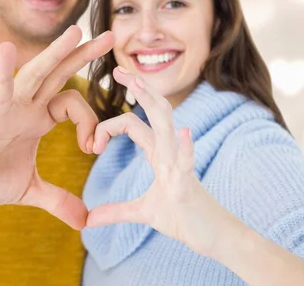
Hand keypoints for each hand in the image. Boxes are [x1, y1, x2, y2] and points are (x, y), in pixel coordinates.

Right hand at [0, 26, 113, 229]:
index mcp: (39, 118)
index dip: (91, 122)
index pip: (75, 104)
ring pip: (38, 73)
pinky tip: (7, 49)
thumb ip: (59, 201)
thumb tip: (85, 222)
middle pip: (61, 74)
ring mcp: (10, 106)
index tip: (93, 149)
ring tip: (77, 31)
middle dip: (85, 55)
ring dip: (57, 52)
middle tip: (111, 37)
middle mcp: (28, 106)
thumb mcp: (30, 190)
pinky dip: (3, 70)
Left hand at [86, 66, 234, 255]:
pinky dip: (186, 148)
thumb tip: (88, 220)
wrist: (215, 237)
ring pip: (167, 126)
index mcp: (159, 153)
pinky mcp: (187, 186)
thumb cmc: (183, 219)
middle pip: (154, 111)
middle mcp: (170, 152)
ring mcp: (180, 165)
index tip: (91, 143)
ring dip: (153, 103)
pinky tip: (184, 133)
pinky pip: (188, 162)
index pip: (133, 124)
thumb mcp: (144, 213)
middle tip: (118, 68)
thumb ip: (116, 212)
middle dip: (138, 88)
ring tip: (139, 83)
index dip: (110, 124)